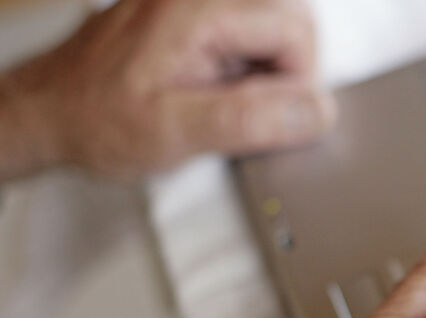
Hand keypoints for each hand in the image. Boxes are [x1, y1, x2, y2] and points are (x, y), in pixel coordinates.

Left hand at [0, 0, 333, 179]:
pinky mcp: (187, 11)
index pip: (297, 29)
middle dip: (290, 68)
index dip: (300, 81)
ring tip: (233, 96)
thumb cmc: (97, 122)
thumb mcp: (175, 133)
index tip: (271, 117)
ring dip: (271, 64)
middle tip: (255, 106)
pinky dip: (249, 58)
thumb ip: (249, 120)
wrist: (46, 112)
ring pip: (273, 19)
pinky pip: (247, 23)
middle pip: (292, 16)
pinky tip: (220, 85)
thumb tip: (315, 111)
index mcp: (197, 11)